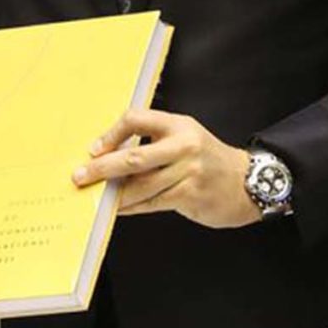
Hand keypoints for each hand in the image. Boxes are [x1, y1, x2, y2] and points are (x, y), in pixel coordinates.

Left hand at [73, 109, 258, 229]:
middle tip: (81, 176)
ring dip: (114, 194)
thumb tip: (111, 156)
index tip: (95, 149)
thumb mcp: (185, 138)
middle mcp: (184, 145)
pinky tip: (117, 208)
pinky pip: (152, 202)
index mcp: (179, 124)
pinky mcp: (190, 195)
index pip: (137, 119)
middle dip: (103, 168)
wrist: (246, 182)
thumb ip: (155, 142)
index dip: (112, 134)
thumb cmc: (207, 160)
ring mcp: (188, 172)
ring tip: (95, 197)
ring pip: (141, 186)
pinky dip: (131, 207)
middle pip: (134, 157)